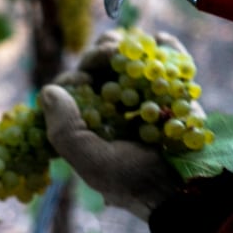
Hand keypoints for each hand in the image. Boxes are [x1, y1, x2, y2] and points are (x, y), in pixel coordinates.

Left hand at [39, 29, 189, 220]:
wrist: (184, 192)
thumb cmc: (133, 181)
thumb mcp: (90, 161)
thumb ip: (64, 130)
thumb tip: (48, 91)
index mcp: (90, 120)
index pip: (76, 87)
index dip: (75, 77)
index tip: (84, 79)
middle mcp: (115, 108)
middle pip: (102, 68)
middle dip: (103, 53)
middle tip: (112, 50)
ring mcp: (145, 99)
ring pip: (131, 62)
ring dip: (129, 47)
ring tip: (131, 42)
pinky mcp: (173, 97)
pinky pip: (168, 67)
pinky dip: (168, 51)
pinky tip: (163, 40)